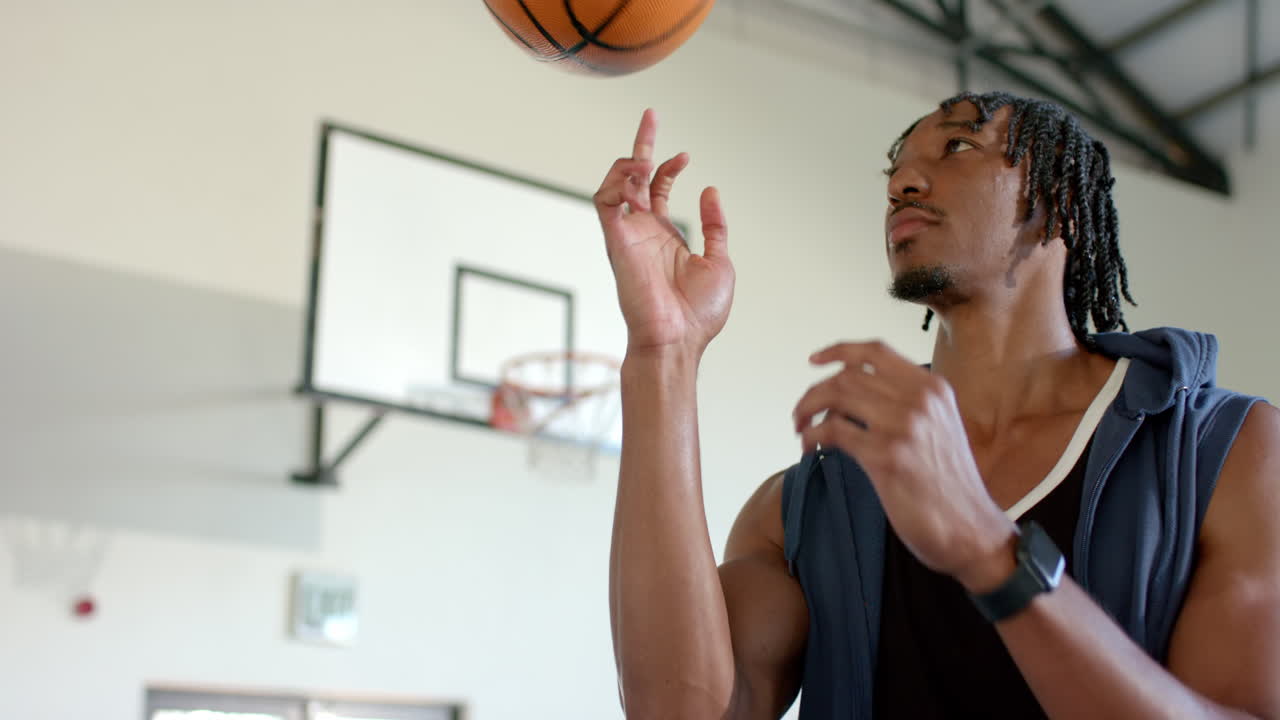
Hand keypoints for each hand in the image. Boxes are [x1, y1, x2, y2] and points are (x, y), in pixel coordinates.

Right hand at [594, 109, 734, 355]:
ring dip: (628, 163)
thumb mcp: (719, 262)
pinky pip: (604, 201)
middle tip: (651, 114)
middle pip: (635, 178)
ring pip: (614, 184)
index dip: (670, 168)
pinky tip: (637, 175)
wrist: (678, 340)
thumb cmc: (698, 314)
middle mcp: (643, 231)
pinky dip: (616, 181)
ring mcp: (628, 234)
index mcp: (665, 236)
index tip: (686, 156)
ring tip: (644, 155)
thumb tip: (711, 190)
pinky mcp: (616, 239)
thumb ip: (715, 226)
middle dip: (642, 145)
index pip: (659, 190)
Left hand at [792, 341, 1016, 588]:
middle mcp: (920, 399)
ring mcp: (904, 425)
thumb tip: (850, 397)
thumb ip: (905, 405)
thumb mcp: (939, 428)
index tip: (814, 359)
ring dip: (807, 411)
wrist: (971, 529)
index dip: (838, 351)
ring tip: (801, 430)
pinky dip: (812, 436)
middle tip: (801, 414)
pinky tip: (810, 449)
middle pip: (848, 375)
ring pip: (836, 397)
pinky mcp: (887, 456)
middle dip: (815, 392)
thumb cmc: (950, 486)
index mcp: (933, 388)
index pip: (875, 351)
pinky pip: (833, 431)